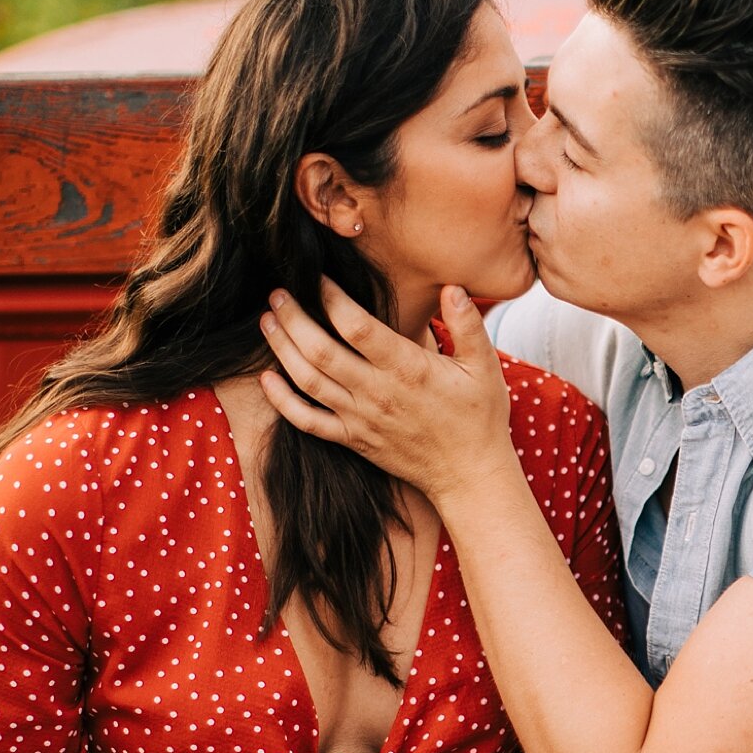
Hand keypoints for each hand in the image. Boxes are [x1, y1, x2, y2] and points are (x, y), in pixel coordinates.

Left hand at [260, 277, 513, 501]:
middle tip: (278, 293)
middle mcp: (377, 393)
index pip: (357, 327)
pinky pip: (308, 422)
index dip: (331, 298)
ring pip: (308, 381)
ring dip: (282, 349)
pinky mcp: (353, 439)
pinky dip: (282, 402)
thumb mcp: (485, 367)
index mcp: (407, 369)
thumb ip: (468, 325)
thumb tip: (452, 288)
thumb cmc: (479, 417)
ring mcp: (360, 419)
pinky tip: (267, 379)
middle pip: (320, 351)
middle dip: (293, 318)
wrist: (469, 475)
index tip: (317, 276)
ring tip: (267, 322)